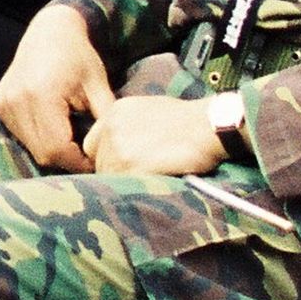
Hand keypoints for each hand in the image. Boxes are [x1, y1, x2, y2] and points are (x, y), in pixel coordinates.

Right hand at [0, 6, 119, 174]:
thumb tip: (112, 152)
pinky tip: (54, 127)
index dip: (78, 162)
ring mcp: (4, 102)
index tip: (96, 160)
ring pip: (30, 147)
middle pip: (42, 153)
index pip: (56, 149)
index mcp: (41, 95)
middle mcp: (15, 100)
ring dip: (52, 150)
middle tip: (87, 153)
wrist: (50, 30)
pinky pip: (21, 135)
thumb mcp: (99, 86)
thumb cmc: (79, 56)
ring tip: (71, 138)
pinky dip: (39, 139)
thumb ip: (105, 120)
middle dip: (67, 159)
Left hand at [83, 94, 228, 180]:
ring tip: (144, 185)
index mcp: (114, 113)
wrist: (208, 125)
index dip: (105, 157)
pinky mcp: (131, 166)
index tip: (120, 165)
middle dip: (114, 172)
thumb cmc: (188, 118)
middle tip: (135, 178)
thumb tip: (126, 145)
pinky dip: (133, 191)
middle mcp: (111, 128)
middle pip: (99, 162)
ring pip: (109, 177)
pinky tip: (149, 188)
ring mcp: (119, 148)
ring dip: (124, 184)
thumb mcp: (149, 109)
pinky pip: (123, 186)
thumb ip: (129, 125)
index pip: (92, 143)